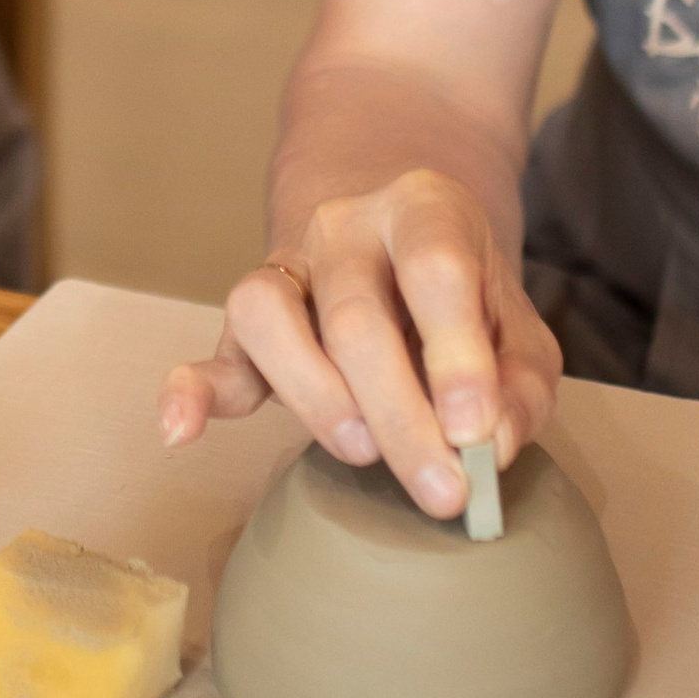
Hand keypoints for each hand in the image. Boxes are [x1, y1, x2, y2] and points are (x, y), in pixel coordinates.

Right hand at [156, 170, 561, 519]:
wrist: (401, 239)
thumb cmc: (467, 298)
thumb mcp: (518, 326)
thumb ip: (518, 384)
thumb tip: (492, 446)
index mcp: (422, 208)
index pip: (434, 269)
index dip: (455, 355)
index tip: (475, 434)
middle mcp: (344, 226)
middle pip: (354, 315)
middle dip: (398, 414)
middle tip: (440, 489)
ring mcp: (288, 268)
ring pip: (267, 314)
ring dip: (314, 395)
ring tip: (361, 451)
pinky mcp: (251, 322)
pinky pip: (214, 349)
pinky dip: (191, 390)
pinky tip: (180, 430)